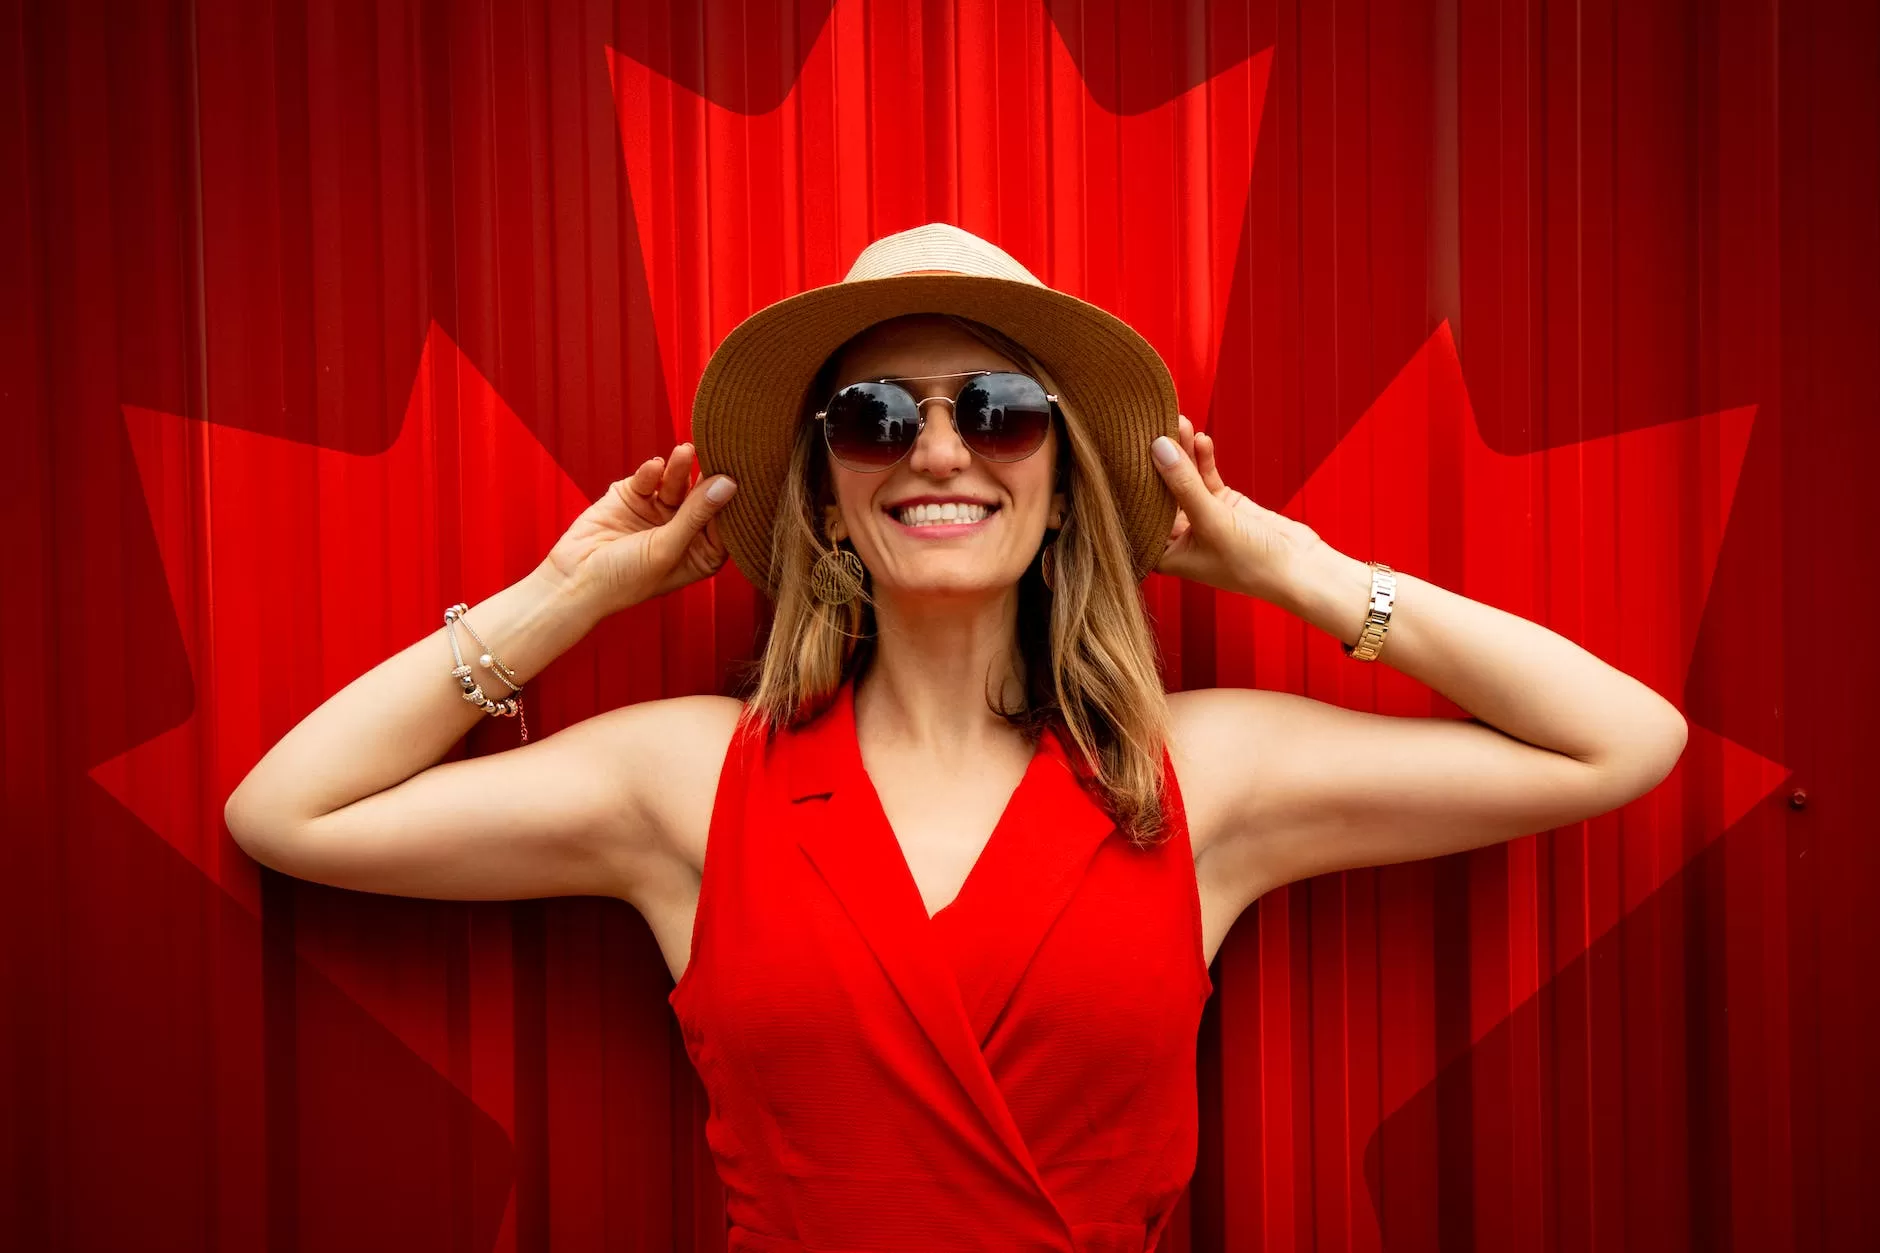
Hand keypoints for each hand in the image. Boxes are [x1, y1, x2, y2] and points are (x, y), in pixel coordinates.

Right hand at [540, 442, 737, 615]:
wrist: (572, 579)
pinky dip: (652, 472)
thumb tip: (728, 484)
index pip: (726, 524)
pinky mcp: (632, 498)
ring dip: (680, 469)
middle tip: (717, 455)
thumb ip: (697, 514)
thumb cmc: (624, 579)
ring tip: (685, 451)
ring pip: (676, 484)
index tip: (741, 477)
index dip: (731, 502)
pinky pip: (648, 480)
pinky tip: (654, 466)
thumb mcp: (666, 547)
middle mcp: (682, 532)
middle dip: (706, 478)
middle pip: (701, 499)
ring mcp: (657, 514)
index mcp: (699, 555)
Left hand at [1150, 415, 1324, 600]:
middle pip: (1160, 494)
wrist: (1299, 567)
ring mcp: (1201, 519)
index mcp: (1165, 555)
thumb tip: (1158, 447)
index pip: (1140, 515)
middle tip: (1152, 428)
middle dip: (1159, 462)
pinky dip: (1203, 460)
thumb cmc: (1251, 562)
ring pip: (1184, 481)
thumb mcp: (1212, 520)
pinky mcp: (1222, 505)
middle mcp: (1178, 538)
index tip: (1124, 454)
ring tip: (1178, 422)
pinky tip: (1201, 439)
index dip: (1132, 486)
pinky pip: (1206, 478)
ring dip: (1183, 454)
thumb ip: (1184, 483)